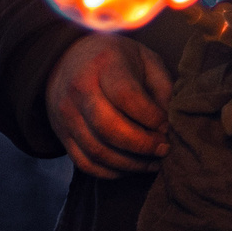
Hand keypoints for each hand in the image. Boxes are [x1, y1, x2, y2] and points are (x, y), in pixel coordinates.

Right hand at [45, 32, 173, 177]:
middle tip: (164, 149)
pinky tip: (130, 167)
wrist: (67, 59)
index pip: (126, 96)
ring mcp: (66, 114)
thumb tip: (170, 123)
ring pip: (97, 151)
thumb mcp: (145, 59)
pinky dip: (110, 172)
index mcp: (104, 64)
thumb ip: (162, 87)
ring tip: (153, 162)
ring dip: (130, 163)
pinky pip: (84, 163)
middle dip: (143, 145)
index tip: (167, 125)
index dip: (151, 116)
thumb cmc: (116, 59)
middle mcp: (80, 89)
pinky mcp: (61, 134)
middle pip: (109, 128)